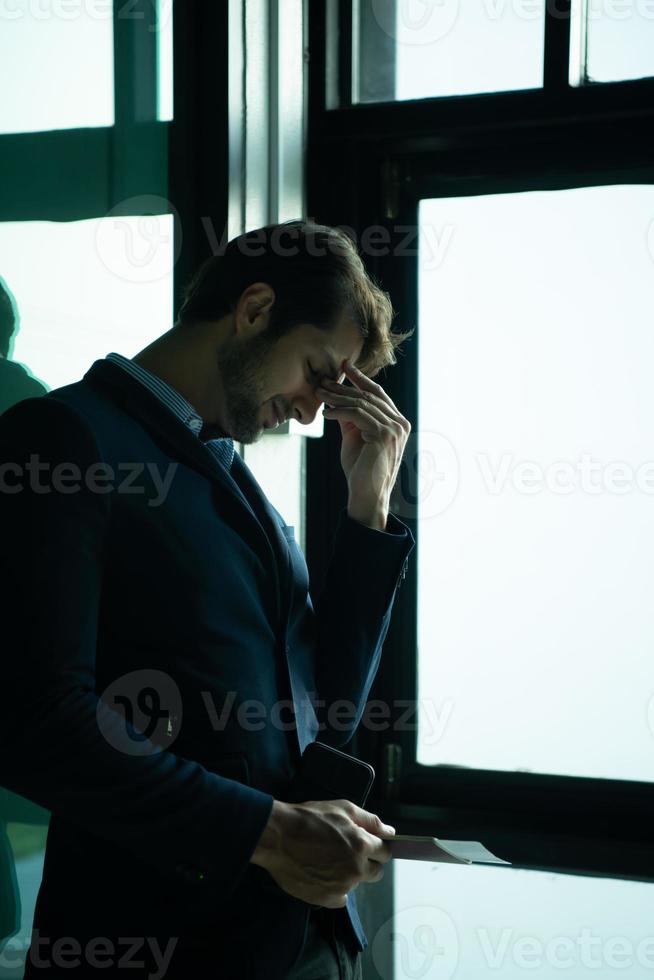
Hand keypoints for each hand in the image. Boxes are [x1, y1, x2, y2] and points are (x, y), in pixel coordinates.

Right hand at [250, 798, 395, 907]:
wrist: (278, 837)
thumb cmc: (309, 818)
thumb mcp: (342, 809)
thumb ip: (370, 821)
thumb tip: (390, 832)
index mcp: (362, 845)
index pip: (385, 852)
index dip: (377, 847)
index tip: (367, 844)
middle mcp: (356, 869)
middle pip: (376, 872)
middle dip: (367, 862)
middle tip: (346, 851)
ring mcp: (342, 886)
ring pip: (357, 883)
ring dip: (349, 874)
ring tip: (328, 860)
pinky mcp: (327, 899)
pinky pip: (342, 897)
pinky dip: (335, 888)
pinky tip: (322, 873)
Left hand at [318, 362, 410, 527]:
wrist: (367, 494)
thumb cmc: (361, 469)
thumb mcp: (355, 436)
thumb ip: (351, 417)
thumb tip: (336, 397)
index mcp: (398, 422)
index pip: (378, 394)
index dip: (361, 378)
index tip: (345, 366)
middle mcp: (400, 423)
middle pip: (369, 396)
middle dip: (344, 387)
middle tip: (324, 381)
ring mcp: (394, 429)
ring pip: (362, 404)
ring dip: (337, 398)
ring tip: (320, 395)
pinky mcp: (383, 435)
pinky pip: (357, 415)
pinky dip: (339, 411)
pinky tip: (326, 413)